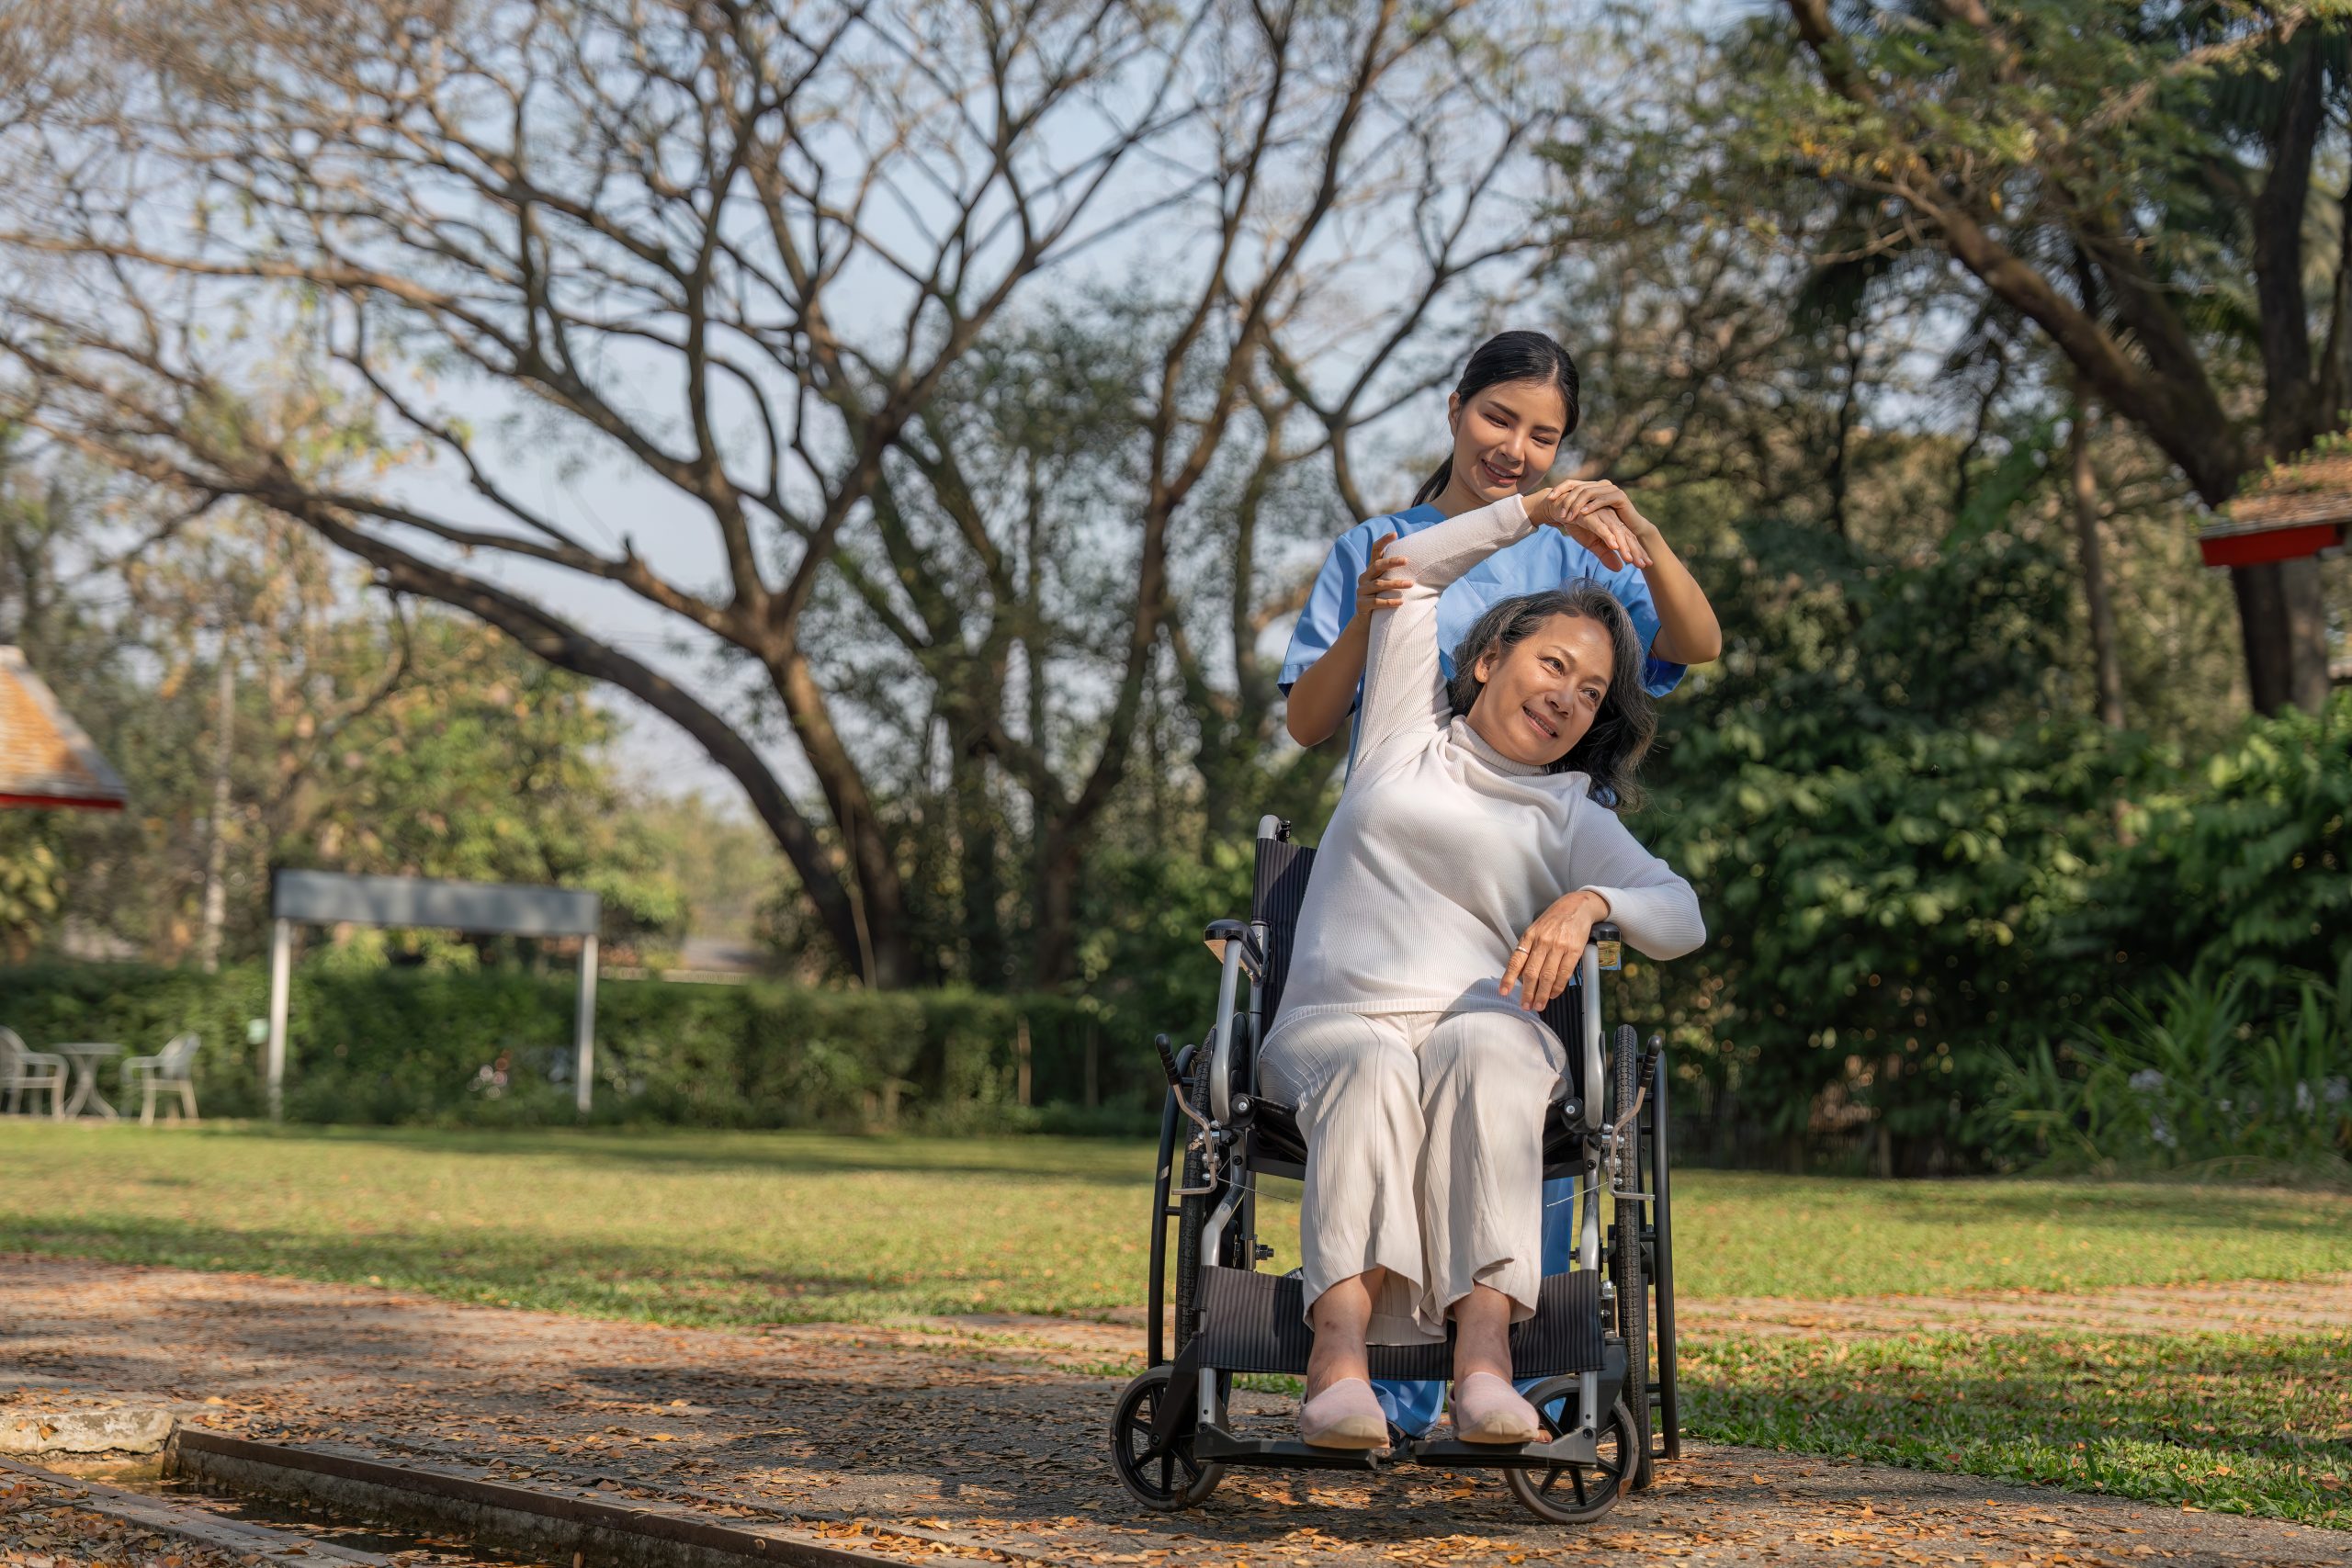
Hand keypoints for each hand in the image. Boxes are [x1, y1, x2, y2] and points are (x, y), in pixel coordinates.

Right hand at [1352, 531, 1411, 620]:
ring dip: (1395, 584)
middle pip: (1377, 566)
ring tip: (1410, 584)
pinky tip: (1401, 602)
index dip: (1383, 541)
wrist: (1367, 622)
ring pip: (1379, 585)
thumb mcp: (1387, 584)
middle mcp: (1364, 578)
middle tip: (1406, 560)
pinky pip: (1376, 602)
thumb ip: (1395, 574)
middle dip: (1391, 562)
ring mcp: (1361, 591)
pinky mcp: (1361, 605)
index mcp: (1371, 570)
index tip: (1395, 534)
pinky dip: (1390, 601)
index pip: (1375, 551)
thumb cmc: (1382, 599)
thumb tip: (1423, 564)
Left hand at [1500, 890, 1611, 1011]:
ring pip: (1548, 976)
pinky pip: (1564, 973)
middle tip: (1525, 1005)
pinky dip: (1558, 987)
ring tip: (1539, 1005)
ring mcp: (1559, 946)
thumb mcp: (1535, 929)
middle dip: (1527, 992)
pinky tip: (1553, 994)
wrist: (1577, 906)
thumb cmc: (1554, 919)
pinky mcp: (1574, 950)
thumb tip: (1519, 974)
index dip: (1508, 978)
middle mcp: (1542, 941)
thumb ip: (1527, 949)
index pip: (1516, 960)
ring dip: (1542, 994)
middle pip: (1532, 973)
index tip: (1503, 992)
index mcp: (1529, 936)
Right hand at [1527, 481, 1653, 570]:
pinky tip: (1613, 545)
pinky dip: (1607, 535)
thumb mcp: (1591, 543)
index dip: (1638, 552)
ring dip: (1623, 546)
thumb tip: (1619, 569)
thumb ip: (1605, 554)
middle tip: (1643, 565)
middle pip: (1626, 536)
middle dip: (1635, 551)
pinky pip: (1599, 526)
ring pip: (1615, 532)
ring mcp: (1600, 515)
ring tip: (1630, 559)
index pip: (1629, 539)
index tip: (1647, 566)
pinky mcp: (1588, 515)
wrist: (1558, 509)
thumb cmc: (1577, 524)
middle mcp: (1610, 518)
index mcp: (1613, 524)